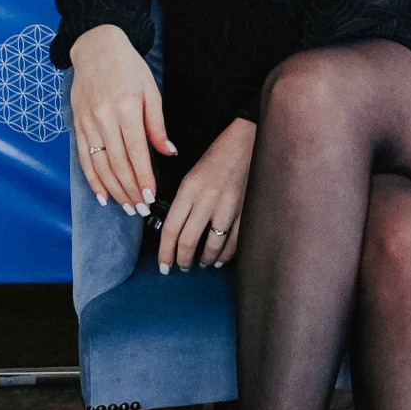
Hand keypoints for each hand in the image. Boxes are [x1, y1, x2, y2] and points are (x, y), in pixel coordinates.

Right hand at [68, 22, 176, 212]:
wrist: (96, 48)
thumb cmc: (128, 68)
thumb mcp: (151, 91)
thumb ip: (157, 125)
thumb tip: (168, 153)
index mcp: (127, 108)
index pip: (136, 153)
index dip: (143, 178)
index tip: (151, 196)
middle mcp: (105, 118)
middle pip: (117, 164)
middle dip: (130, 191)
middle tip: (141, 209)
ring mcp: (88, 123)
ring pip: (100, 165)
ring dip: (113, 190)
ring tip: (126, 207)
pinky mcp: (77, 125)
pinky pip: (84, 158)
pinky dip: (93, 180)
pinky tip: (102, 195)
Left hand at [157, 120, 255, 273]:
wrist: (246, 142)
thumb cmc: (216, 158)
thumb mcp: (191, 175)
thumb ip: (182, 202)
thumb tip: (173, 232)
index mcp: (189, 189)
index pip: (171, 229)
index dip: (165, 252)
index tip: (163, 266)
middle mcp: (207, 199)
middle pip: (189, 241)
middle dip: (182, 260)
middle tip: (181, 267)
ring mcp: (228, 206)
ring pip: (212, 245)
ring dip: (204, 260)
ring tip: (200, 264)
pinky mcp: (245, 210)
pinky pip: (234, 241)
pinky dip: (226, 255)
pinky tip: (220, 259)